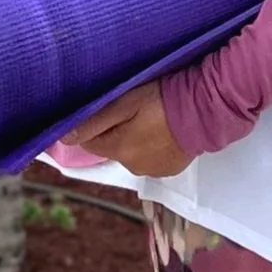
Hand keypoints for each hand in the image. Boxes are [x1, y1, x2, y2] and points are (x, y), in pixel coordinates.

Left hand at [66, 81, 190, 177]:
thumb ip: (95, 121)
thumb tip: (65, 137)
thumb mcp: (126, 102)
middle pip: (112, 148)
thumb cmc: (164, 99)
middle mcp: (133, 167)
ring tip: (152, 120)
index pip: (90, 142)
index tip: (108, 109)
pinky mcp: (170, 170)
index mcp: (119, 150)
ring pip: (132, 154)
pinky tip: (164, 132)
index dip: (95, 125)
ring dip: (135, 141)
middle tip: (134, 110)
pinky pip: (151, 160)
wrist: (206, 110)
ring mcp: (153, 171)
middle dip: (117, 132)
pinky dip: (153, 148)